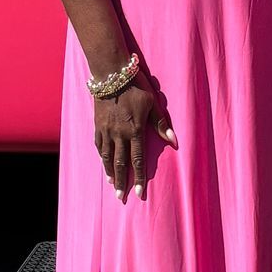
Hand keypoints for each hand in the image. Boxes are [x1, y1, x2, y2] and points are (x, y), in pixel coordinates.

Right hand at [95, 76, 174, 199]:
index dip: (139, 178)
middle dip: (122, 182)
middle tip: (122, 197)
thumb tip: (173, 141)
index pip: (138, 160)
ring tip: (112, 185)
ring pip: (108, 157)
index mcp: (135, 130)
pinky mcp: (97, 125)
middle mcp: (119, 134)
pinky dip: (102, 157)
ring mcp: (106, 130)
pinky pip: (99, 145)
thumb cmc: (136, 87)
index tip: (140, 193)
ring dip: (110, 172)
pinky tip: (104, 163)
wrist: (111, 74)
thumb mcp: (153, 103)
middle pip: (121, 163)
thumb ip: (161, 123)